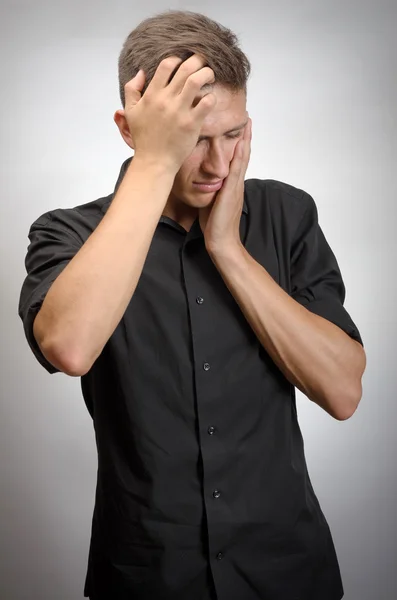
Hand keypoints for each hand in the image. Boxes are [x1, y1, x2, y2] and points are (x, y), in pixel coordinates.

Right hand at [118, 55, 216, 173]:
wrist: (154, 162)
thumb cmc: (144, 138)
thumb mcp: (130, 112)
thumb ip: (131, 89)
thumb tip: (141, 72)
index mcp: (151, 95)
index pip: (167, 65)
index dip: (177, 60)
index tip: (183, 64)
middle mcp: (166, 100)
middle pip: (185, 68)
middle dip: (198, 60)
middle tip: (203, 62)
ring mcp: (180, 111)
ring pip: (197, 80)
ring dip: (207, 73)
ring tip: (210, 76)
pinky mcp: (192, 123)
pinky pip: (207, 102)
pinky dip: (211, 97)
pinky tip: (210, 99)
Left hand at [199, 118, 251, 253]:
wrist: (222, 241)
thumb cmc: (215, 225)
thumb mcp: (211, 202)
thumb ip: (211, 190)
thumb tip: (203, 181)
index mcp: (232, 186)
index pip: (237, 161)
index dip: (239, 145)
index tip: (240, 130)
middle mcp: (237, 184)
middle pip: (244, 156)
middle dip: (246, 137)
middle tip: (248, 119)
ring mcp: (236, 187)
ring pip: (243, 159)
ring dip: (246, 140)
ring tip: (248, 124)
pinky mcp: (232, 191)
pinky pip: (237, 169)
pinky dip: (240, 155)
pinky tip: (241, 143)